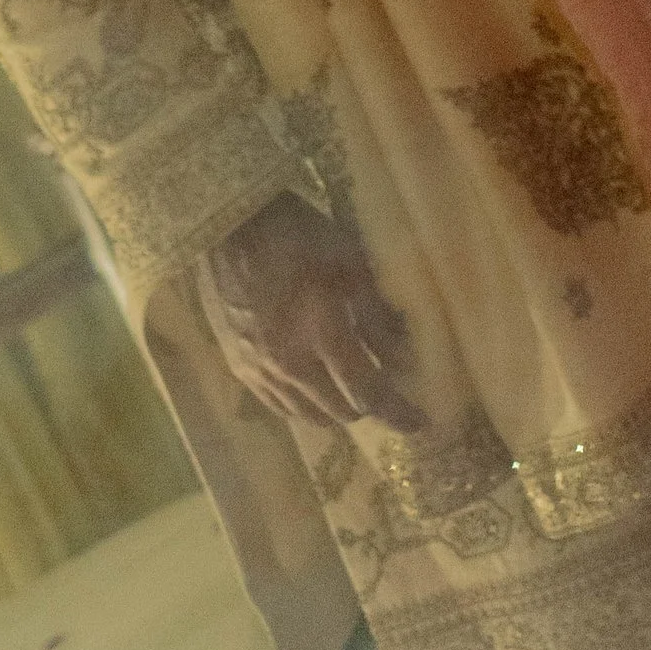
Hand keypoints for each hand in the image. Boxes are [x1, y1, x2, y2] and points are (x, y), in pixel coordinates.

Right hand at [200, 189, 425, 432]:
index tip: (419, 423)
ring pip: (307, 415)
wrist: (231, 227)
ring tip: (350, 393)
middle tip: (384, 393)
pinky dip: (303, 406)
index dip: (396, 412)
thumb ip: (378, 317)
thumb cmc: (298, 235)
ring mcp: (259, 370)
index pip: (367, 391)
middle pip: (339, 411)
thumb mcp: (350, 265)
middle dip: (368, 408)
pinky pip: (277, 406)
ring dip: (336, 411)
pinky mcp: (238, 368)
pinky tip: (314, 389)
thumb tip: (405, 358)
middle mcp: (289, 363)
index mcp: (321, 333)